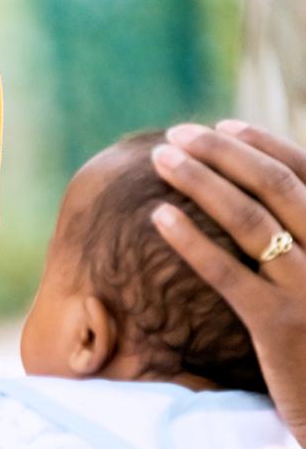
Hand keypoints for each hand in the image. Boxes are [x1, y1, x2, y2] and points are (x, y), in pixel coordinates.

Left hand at [150, 120, 305, 444]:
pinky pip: (227, 272)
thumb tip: (250, 191)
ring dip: (199, 182)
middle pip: (273, 186)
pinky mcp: (278, 324)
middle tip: (177, 134)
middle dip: (221, 152)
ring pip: (250, 220)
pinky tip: (158, 216)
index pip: (304, 172)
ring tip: (160, 159)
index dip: (260, 143)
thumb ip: (297, 231)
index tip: (220, 125)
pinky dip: (190, 239)